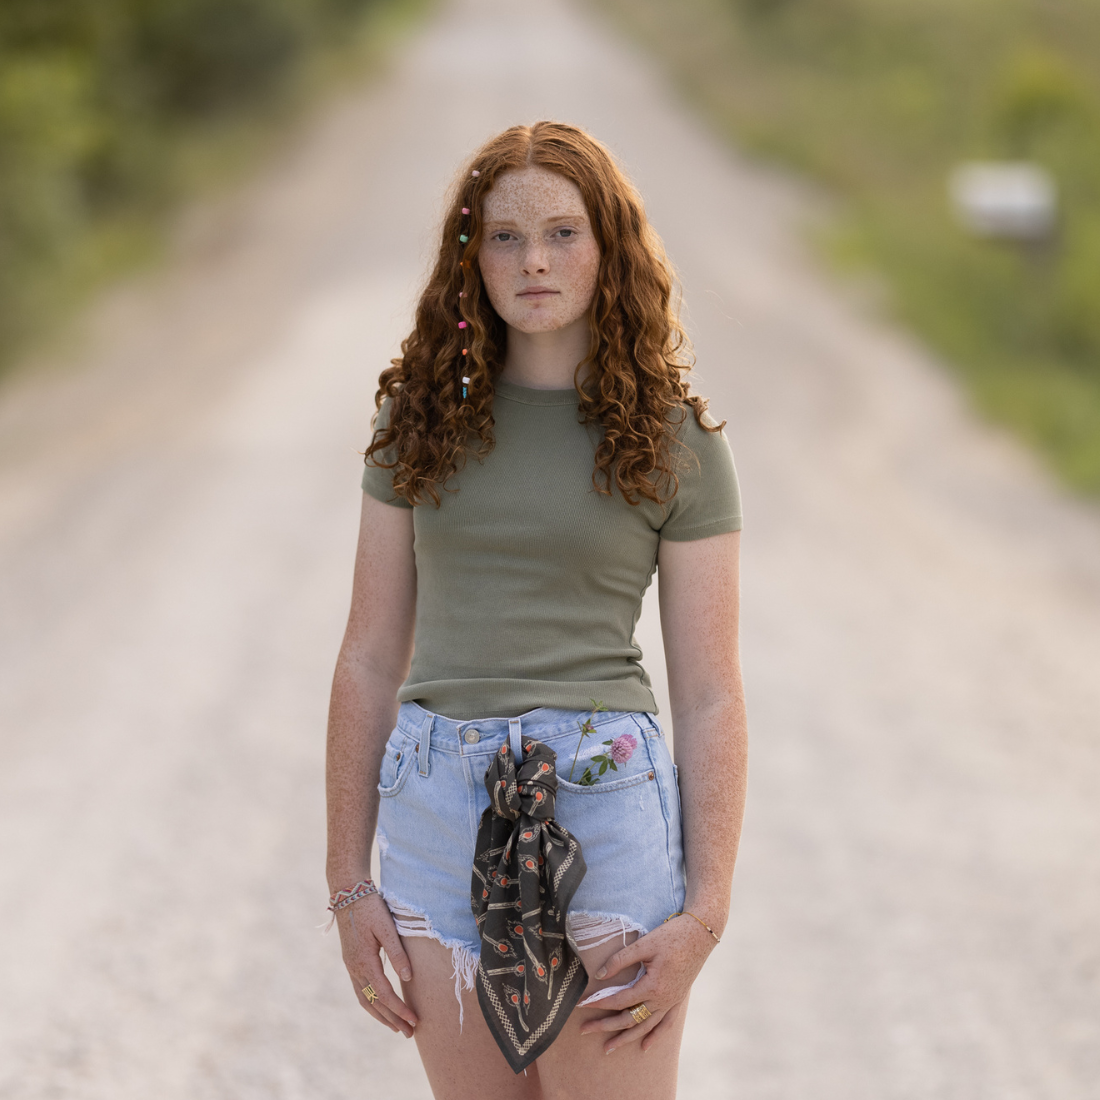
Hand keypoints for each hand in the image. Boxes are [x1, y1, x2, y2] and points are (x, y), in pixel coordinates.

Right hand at [335, 893, 417, 1036]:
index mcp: (365, 962)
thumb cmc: (371, 908)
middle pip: (374, 1003)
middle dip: (392, 1020)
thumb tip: (408, 978)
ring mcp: (351, 966)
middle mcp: (355, 968)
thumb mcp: (387, 927)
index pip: (385, 994)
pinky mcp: (351, 962)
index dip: (400, 1010)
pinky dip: (371, 1004)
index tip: (414, 1020)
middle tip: (409, 1033)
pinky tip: (380, 1008)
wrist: (348, 894)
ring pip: (365, 1000)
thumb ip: (397, 953)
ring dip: (381, 1016)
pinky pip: (360, 991)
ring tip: (396, 1028)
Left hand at [577, 914, 717, 1053]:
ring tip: (608, 1048)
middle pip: (630, 1019)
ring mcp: (671, 1002)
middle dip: (606, 1026)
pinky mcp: (678, 999)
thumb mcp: (644, 944)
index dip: (599, 1003)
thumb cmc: (672, 935)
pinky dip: (654, 1036)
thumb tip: (600, 974)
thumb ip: (620, 960)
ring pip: (645, 1027)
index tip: (582, 1005)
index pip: (620, 1000)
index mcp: (653, 986)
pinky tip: (644, 1046)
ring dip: (626, 1038)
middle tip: (585, 1031)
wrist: (701, 934)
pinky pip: (666, 1024)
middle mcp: (662, 1000)